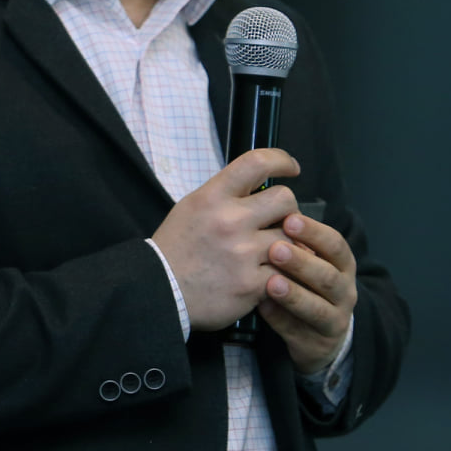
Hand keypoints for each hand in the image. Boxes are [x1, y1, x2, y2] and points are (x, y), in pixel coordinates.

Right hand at [151, 149, 299, 330]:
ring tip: (275, 252)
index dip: (281, 160)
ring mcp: (243, 254)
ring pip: (291, 238)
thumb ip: (226, 194)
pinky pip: (285, 272)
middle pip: (285, 199)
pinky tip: (270, 277)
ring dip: (288, 245)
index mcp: (213, 197)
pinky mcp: (251, 284)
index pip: (257, 163)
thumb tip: (260, 186)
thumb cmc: (177, 248)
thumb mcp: (193, 206)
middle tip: (279, 221)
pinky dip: (281, 275)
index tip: (291, 168)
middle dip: (288, 210)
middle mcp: (230, 221)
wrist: (159, 290)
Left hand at [256, 212, 357, 374]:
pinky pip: (297, 332)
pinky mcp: (317, 346)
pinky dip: (279, 319)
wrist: (321, 335)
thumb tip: (268, 211)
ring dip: (294, 294)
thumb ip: (295, 242)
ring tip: (271, 282)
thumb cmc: (307, 284)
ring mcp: (334, 320)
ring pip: (317, 308)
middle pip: (328, 277)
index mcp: (343, 265)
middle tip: (275, 248)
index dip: (314, 232)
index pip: (335, 245)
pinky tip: (262, 307)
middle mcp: (345, 292)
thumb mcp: (310, 261)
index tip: (289, 219)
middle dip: (302, 262)